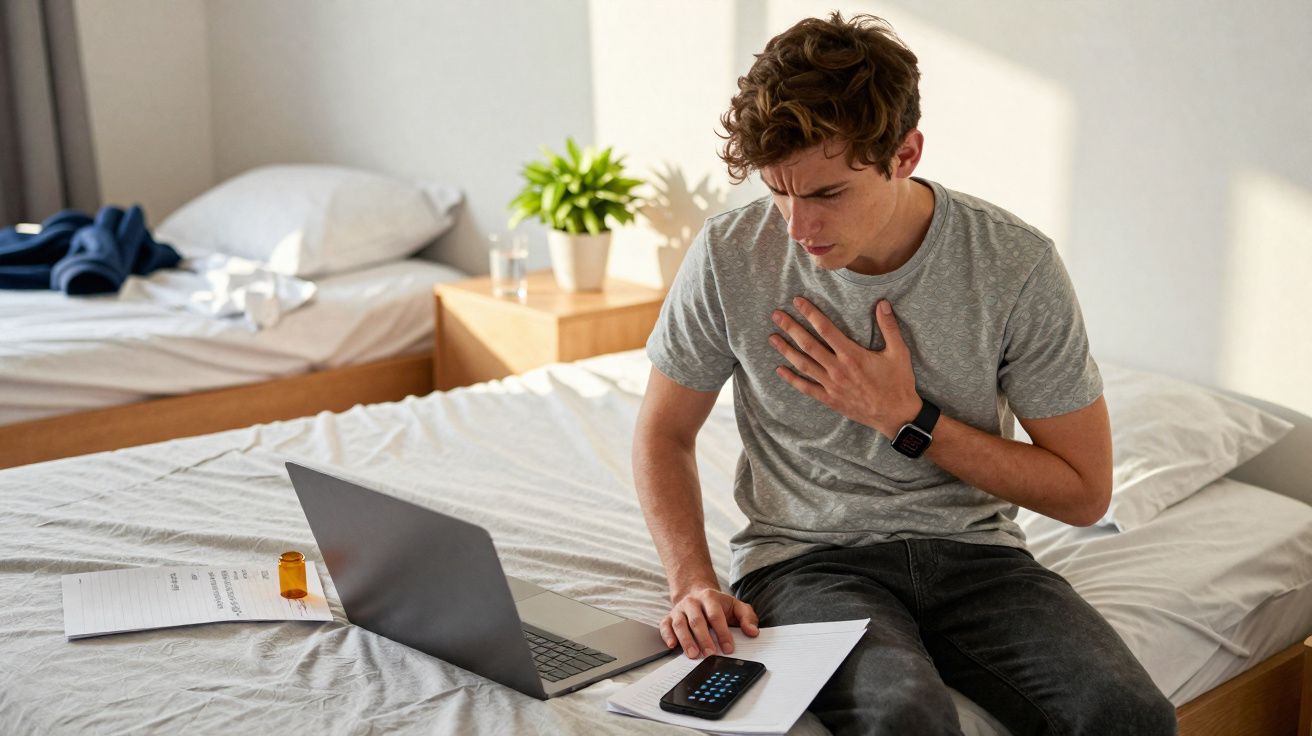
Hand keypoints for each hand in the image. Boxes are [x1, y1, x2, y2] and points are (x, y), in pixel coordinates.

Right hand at [661, 586, 759, 658]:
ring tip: (693, 654)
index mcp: (710, 597)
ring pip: (680, 624)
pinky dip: (667, 635)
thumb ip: (747, 617)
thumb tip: (753, 632)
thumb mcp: (736, 607)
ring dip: (686, 640)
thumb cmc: (719, 605)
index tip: (728, 649)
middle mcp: (692, 602)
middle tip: (710, 654)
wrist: (697, 594)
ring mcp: (679, 609)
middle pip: (697, 620)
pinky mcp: (669, 617)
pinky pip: (665, 625)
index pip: (716, 615)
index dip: (722, 633)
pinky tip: (672, 646)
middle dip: (704, 638)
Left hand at [769, 297, 919, 437]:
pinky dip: (792, 379)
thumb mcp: (899, 353)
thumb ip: (889, 327)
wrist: (896, 415)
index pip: (826, 329)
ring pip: (803, 365)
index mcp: (852, 356)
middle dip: (791, 328)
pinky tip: (780, 370)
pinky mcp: (830, 399)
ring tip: (772, 338)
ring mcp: (831, 386)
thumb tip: (883, 303)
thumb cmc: (898, 382)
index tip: (797, 302)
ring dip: (786, 350)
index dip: (810, 314)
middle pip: (808, 345)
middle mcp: (838, 369)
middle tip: (776, 316)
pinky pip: (806, 388)